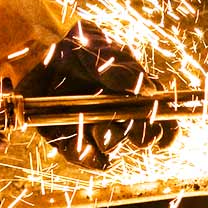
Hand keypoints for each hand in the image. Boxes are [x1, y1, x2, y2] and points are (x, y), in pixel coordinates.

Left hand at [16, 20, 174, 168]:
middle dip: (139, 134)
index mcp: (137, 93)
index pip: (163, 118)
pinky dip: (85, 152)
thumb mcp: (98, 48)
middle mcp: (121, 115)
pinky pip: (89, 159)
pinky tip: (75, 135)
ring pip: (115, 149)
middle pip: (143, 138)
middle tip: (127, 124)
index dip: (169, 131)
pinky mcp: (75, 142)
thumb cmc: (74, 48)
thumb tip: (148, 90)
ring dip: (109, 138)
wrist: (39, 54)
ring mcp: (98, 129)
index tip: (165, 138)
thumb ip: (121, 68)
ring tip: (95, 125)